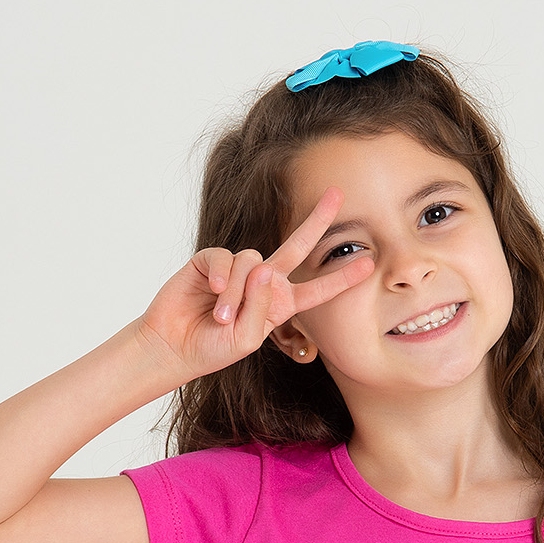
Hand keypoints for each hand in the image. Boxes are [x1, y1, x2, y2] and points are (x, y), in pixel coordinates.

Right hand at [136, 186, 373, 383]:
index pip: (315, 290)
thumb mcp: (246, 339)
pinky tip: (215, 294)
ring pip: (253, 261)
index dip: (340, 278)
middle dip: (317, 220)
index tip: (368, 264)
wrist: (174, 346)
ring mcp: (238, 268)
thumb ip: (261, 307)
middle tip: (338, 194)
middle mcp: (263, 281)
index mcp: (278, 304)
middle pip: (296, 245)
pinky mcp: (212, 260)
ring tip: (222, 318)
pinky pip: (226, 258)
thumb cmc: (213, 348)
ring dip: (238, 293)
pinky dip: (222, 278)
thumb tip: (265, 266)